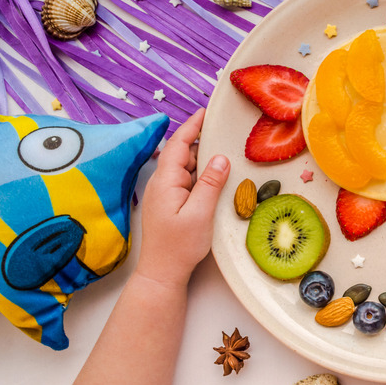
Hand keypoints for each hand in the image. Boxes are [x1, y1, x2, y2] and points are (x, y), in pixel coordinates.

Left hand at [136, 108, 230, 286]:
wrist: (162, 273)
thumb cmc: (179, 246)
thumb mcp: (200, 213)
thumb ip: (210, 183)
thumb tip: (220, 158)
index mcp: (165, 181)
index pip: (179, 144)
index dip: (192, 126)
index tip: (205, 111)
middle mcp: (162, 183)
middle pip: (181, 152)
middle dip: (200, 137)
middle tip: (221, 127)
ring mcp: (165, 194)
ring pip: (185, 166)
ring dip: (202, 156)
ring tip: (223, 146)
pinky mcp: (171, 203)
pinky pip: (186, 179)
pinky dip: (201, 171)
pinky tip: (214, 174)